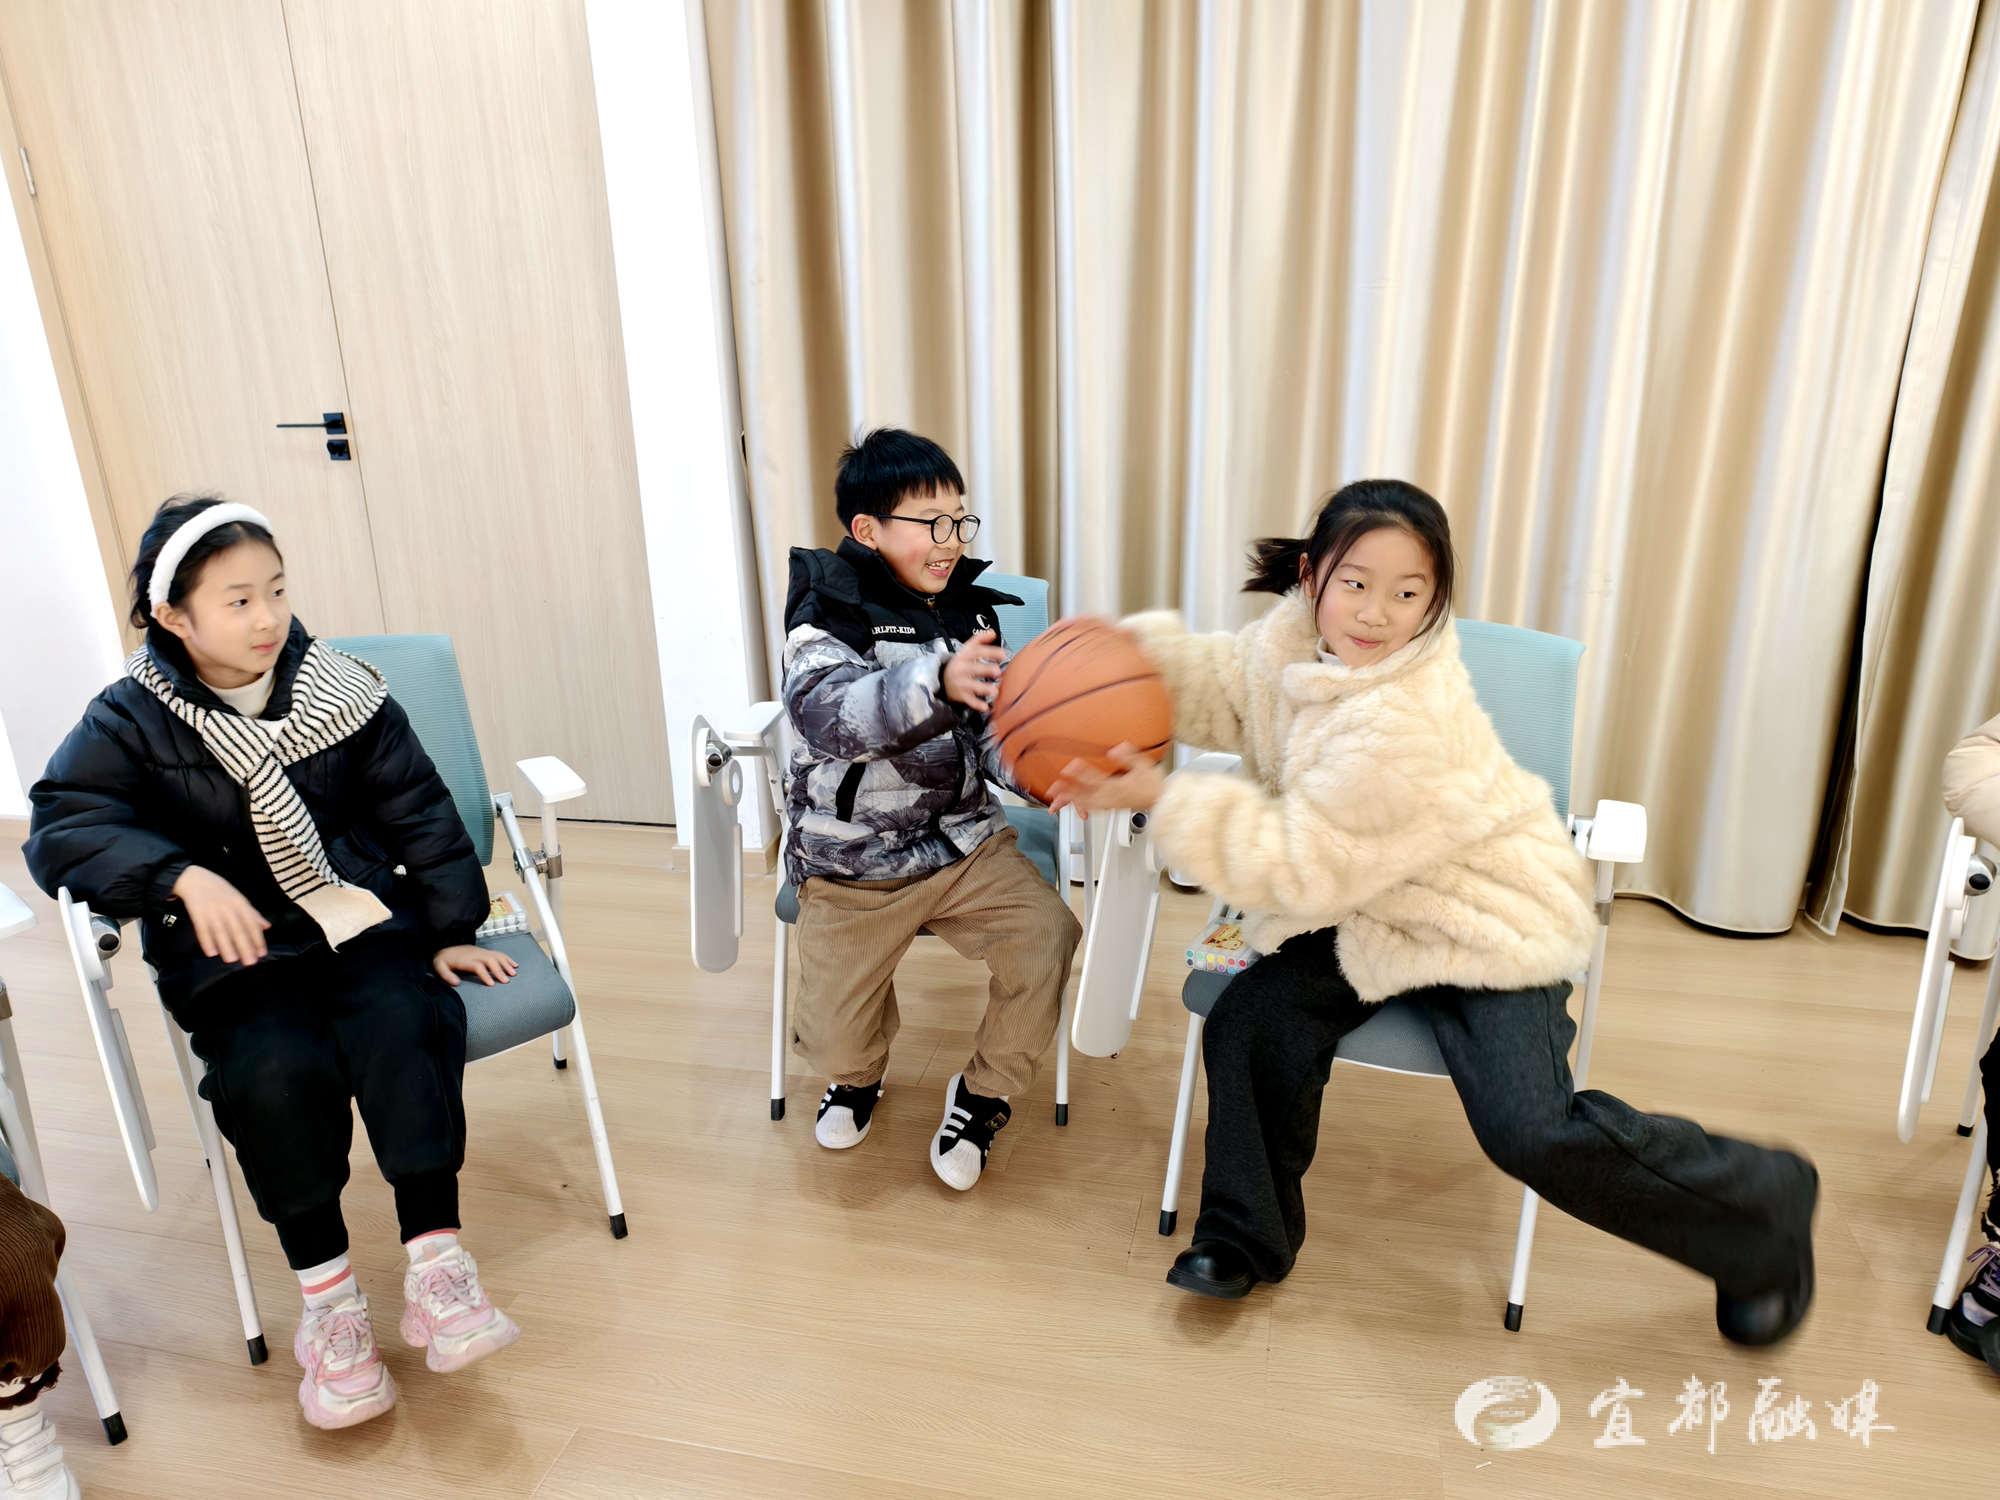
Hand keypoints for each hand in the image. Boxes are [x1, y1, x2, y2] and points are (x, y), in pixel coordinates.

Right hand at [171, 866, 270, 965]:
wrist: (194, 878)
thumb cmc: (219, 890)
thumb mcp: (238, 898)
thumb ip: (252, 913)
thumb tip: (267, 926)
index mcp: (240, 903)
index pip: (252, 923)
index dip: (257, 939)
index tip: (262, 953)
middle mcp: (228, 907)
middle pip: (238, 929)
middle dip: (245, 946)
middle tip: (250, 962)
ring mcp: (212, 909)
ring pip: (221, 931)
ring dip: (227, 946)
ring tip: (232, 960)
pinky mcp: (197, 912)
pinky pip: (202, 929)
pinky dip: (207, 941)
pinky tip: (211, 953)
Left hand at [431, 945, 518, 986]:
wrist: (446, 947)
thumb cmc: (444, 960)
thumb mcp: (439, 966)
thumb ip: (446, 975)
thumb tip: (456, 983)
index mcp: (465, 959)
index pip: (478, 966)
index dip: (485, 974)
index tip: (491, 984)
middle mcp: (476, 954)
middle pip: (490, 960)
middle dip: (499, 970)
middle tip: (506, 981)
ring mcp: (481, 952)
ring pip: (496, 956)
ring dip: (506, 964)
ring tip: (513, 974)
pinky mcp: (485, 951)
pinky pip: (498, 953)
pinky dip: (507, 959)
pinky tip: (514, 965)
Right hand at [943, 628, 1005, 712]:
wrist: (942, 679)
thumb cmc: (961, 664)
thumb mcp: (967, 650)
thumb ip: (979, 640)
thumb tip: (993, 632)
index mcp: (963, 656)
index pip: (976, 652)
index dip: (990, 652)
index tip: (1003, 654)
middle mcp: (960, 669)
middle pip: (972, 669)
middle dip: (985, 670)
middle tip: (997, 671)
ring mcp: (960, 683)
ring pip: (971, 686)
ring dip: (983, 689)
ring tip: (994, 691)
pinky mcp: (960, 695)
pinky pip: (968, 701)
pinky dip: (976, 705)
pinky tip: (986, 707)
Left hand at [1047, 743, 1165, 817]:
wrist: (1161, 802)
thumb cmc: (1153, 784)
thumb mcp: (1143, 766)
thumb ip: (1129, 756)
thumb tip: (1117, 748)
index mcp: (1116, 786)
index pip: (1095, 779)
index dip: (1081, 772)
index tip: (1070, 766)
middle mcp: (1110, 797)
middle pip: (1084, 794)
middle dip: (1067, 792)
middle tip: (1052, 789)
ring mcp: (1109, 803)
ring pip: (1085, 803)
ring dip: (1069, 801)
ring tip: (1054, 800)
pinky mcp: (1109, 807)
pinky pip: (1091, 808)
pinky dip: (1079, 807)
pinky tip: (1072, 805)